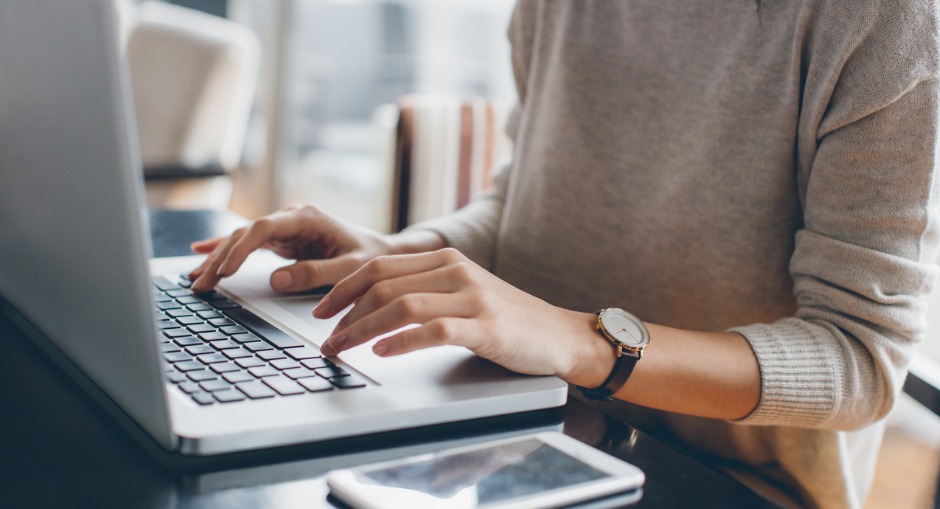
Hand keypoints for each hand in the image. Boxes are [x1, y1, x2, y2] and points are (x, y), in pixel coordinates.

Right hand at [188, 205, 400, 292]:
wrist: (382, 252)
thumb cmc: (371, 258)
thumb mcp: (350, 268)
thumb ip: (316, 273)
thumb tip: (276, 280)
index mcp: (308, 218)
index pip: (264, 228)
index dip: (241, 248)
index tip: (225, 270)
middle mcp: (292, 218)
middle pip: (246, 234)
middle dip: (220, 258)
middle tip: (201, 283)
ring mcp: (285, 228)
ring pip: (242, 239)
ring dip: (217, 258)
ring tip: (195, 279)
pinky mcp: (282, 240)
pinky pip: (248, 244)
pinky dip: (225, 249)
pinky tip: (200, 252)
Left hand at [314, 248, 611, 381]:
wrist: (559, 335)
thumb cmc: (507, 320)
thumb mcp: (463, 293)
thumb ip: (425, 290)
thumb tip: (371, 307)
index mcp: (446, 259)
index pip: (379, 266)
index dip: (343, 288)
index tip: (320, 311)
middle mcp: (456, 271)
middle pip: (383, 283)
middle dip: (344, 312)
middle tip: (325, 338)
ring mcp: (472, 297)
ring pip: (401, 305)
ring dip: (362, 329)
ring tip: (342, 348)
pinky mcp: (486, 327)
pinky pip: (434, 330)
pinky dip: (401, 341)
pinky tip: (381, 352)